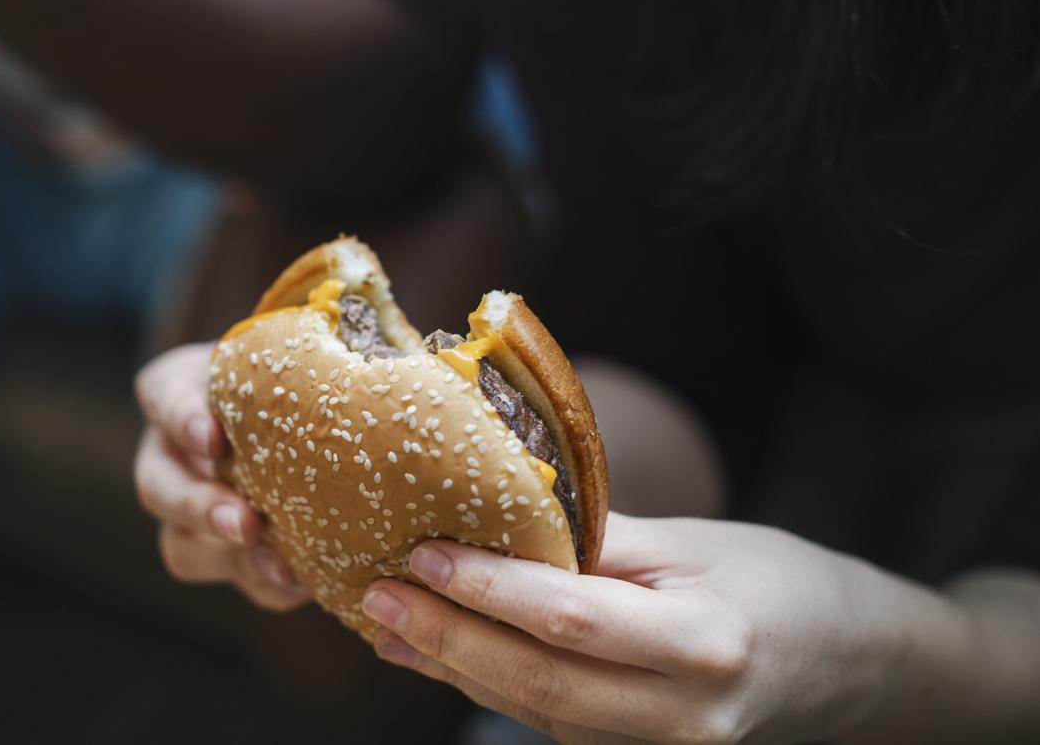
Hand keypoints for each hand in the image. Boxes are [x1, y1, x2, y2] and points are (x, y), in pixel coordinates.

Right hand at [135, 343, 309, 610]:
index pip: (164, 394)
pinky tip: (304, 581)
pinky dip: (269, 585)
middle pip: (158, 486)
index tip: (212, 436)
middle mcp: (172, 455)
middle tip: (243, 522)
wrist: (315, 414)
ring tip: (280, 566)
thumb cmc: (304, 371)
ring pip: (184, 546)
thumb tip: (395, 353)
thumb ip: (318, 349)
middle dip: (199, 507)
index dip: (182, 417)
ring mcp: (192, 513)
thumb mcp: (300, 351)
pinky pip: (237, 581)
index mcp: (182, 390)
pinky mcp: (229, 556)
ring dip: (230, 560)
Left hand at [362, 513, 907, 743]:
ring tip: (386, 623)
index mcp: (707, 645)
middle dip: (446, 641)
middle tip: (375, 597)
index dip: (490, 589)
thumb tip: (504, 511)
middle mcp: (681, 716)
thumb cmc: (785, 584)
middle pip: (538, 683)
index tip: (423, 553)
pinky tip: (443, 652)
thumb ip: (603, 540)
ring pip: (535, 710)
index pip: (574, 621)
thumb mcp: (702, 543)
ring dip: (453, 668)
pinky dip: (491, 684)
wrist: (857, 667)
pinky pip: (552, 720)